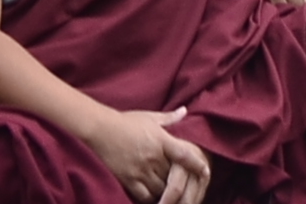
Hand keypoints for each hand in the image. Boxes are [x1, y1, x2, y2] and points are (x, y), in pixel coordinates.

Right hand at [83, 105, 207, 203]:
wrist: (99, 129)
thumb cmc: (125, 121)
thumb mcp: (149, 117)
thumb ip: (169, 118)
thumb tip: (185, 111)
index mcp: (161, 140)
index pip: (184, 154)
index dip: (196, 164)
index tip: (206, 170)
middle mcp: (153, 157)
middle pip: (174, 176)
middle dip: (181, 181)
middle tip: (189, 186)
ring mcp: (140, 170)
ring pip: (162, 189)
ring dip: (168, 192)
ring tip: (172, 193)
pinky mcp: (128, 180)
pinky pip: (145, 196)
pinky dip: (152, 198)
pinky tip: (155, 197)